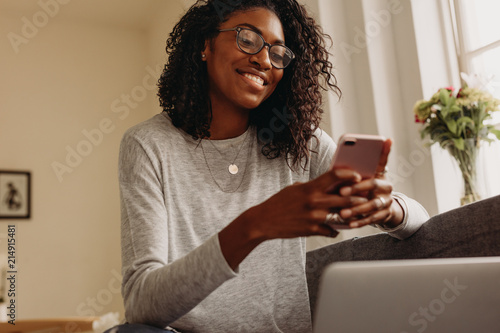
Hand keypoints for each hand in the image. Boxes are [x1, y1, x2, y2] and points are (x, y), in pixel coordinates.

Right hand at [245, 168, 366, 240]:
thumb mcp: (295, 188)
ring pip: (342, 216)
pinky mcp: (312, 230)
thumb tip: (328, 184)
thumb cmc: (279, 202)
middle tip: (366, 197)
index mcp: (310, 188)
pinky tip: (337, 228)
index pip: (334, 175)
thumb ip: (312, 187)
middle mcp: (314, 202)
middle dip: (359, 197)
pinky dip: (336, 229)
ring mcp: (314, 217)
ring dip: (351, 215)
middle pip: (345, 197)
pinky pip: (332, 230)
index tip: (357, 176)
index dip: (349, 174)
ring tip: (357, 213)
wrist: (264, 221)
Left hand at [335, 139, 402, 227]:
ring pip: (373, 204)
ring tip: (343, 212)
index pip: (382, 160)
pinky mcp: (385, 215)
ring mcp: (387, 201)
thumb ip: (351, 174)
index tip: (386, 140)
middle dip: (357, 188)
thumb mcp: (359, 179)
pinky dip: (360, 222)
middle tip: (342, 191)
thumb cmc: (362, 189)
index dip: (385, 151)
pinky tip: (350, 224)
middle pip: (374, 184)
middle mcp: (386, 186)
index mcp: (380, 174)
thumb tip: (334, 168)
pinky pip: (372, 219)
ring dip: (357, 209)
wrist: (381, 209)